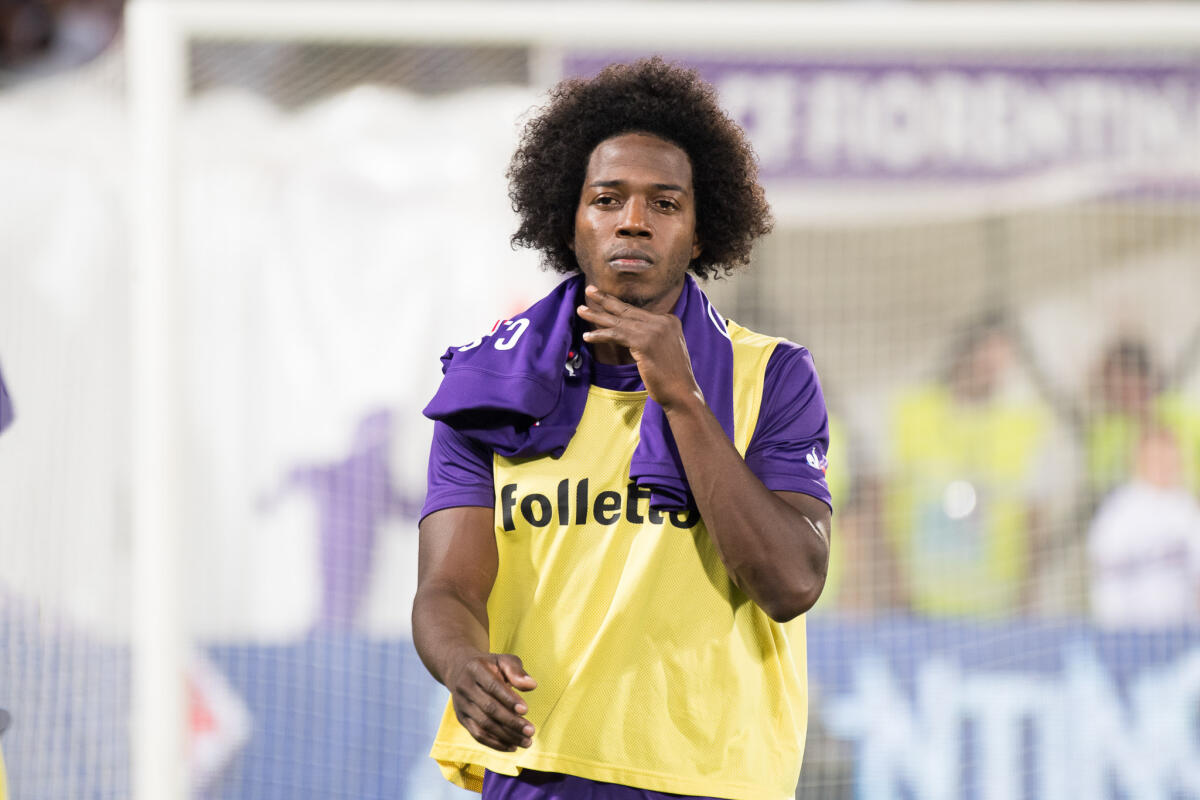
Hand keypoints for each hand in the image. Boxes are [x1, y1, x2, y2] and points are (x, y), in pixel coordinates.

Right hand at [446, 652, 536, 751]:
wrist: (460, 669)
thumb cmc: (489, 665)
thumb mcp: (503, 660)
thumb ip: (517, 671)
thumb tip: (532, 685)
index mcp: (475, 669)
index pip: (493, 687)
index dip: (509, 699)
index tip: (526, 710)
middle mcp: (464, 688)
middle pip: (489, 709)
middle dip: (511, 722)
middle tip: (531, 731)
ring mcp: (461, 705)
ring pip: (484, 725)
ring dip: (506, 736)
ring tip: (527, 742)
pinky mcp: (462, 719)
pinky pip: (478, 735)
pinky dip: (496, 743)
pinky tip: (513, 746)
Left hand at [577, 285, 703, 410]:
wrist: (682, 392)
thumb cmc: (671, 376)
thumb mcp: (664, 349)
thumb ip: (651, 337)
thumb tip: (630, 335)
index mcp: (669, 320)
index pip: (638, 311)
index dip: (618, 306)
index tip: (603, 300)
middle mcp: (663, 321)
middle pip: (628, 309)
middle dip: (606, 299)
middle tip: (590, 289)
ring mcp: (654, 330)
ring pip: (619, 320)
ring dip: (597, 315)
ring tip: (581, 310)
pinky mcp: (644, 342)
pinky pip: (616, 335)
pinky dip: (600, 335)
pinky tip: (587, 336)